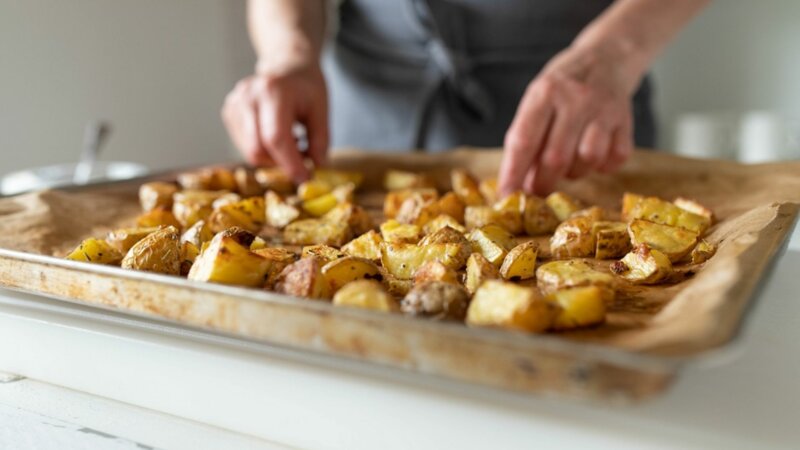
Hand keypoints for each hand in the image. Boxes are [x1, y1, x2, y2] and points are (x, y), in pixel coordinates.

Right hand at [221, 63, 327, 181]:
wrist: (285, 64)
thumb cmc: (306, 86)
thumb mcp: (321, 109)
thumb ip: (320, 139)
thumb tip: (317, 165)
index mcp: (273, 91)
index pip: (276, 137)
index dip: (290, 163)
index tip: (305, 177)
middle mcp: (248, 96)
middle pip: (257, 148)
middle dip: (281, 163)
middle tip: (302, 162)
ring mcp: (235, 104)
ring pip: (249, 150)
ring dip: (273, 157)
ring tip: (292, 142)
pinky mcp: (229, 112)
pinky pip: (244, 144)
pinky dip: (263, 149)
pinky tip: (276, 136)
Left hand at [498, 44, 644, 195]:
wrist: (607, 57)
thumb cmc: (563, 85)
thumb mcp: (537, 99)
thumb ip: (527, 135)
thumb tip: (518, 181)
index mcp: (544, 93)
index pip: (524, 141)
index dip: (513, 173)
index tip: (507, 195)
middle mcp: (575, 99)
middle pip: (555, 158)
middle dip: (542, 182)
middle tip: (536, 189)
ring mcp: (603, 109)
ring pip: (587, 159)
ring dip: (574, 173)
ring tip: (567, 165)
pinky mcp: (626, 119)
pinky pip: (615, 157)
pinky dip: (603, 166)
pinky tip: (594, 156)